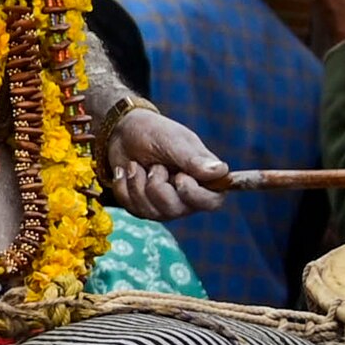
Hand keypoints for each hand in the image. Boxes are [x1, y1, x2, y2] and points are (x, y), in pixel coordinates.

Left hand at [104, 101, 229, 225]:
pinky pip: (132, 208)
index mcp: (205, 180)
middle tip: (155, 166)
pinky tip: (126, 172)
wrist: (123, 132)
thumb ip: (194, 158)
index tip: (180, 176)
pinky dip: (123, 186)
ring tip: (138, 165)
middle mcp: (188, 198)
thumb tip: (220, 171)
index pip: (212, 202)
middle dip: (157, 186)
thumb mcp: (174, 141)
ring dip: (138, 184)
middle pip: (176, 210)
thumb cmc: (155, 133)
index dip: (194, 194)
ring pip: (151, 212)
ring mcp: (164, 205)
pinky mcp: (142, 207)